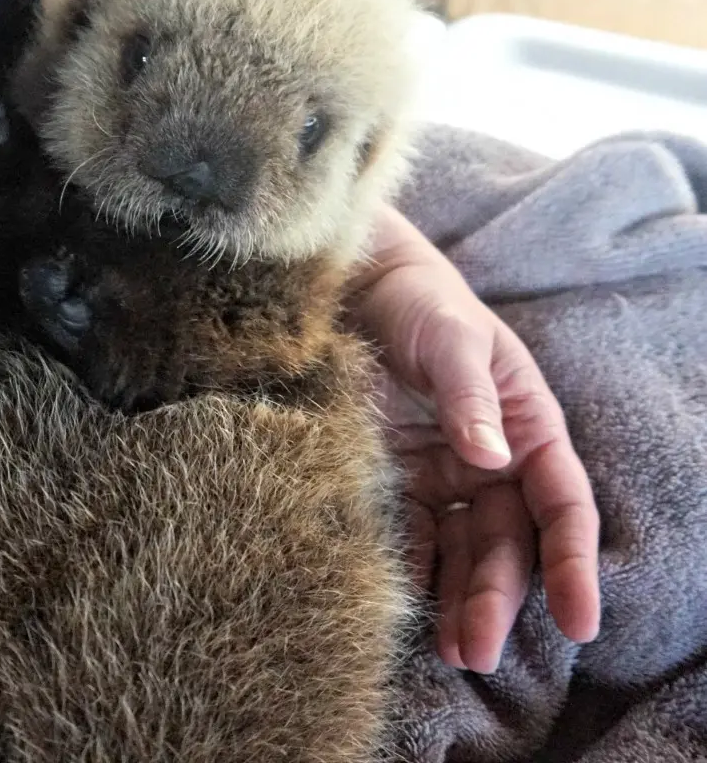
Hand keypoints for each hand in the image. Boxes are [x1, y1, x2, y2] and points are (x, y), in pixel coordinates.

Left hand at [343, 206, 600, 673]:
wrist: (359, 289)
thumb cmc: (421, 303)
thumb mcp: (452, 340)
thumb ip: (470, 398)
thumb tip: (490, 460)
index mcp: (527, 427)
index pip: (561, 504)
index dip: (572, 562)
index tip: (579, 619)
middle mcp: (492, 461)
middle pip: (505, 541)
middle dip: (496, 597)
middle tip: (474, 650)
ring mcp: (443, 474)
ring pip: (459, 550)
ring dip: (455, 600)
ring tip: (446, 649)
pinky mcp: (396, 478)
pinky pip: (409, 533)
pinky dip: (409, 569)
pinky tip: (400, 601)